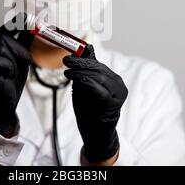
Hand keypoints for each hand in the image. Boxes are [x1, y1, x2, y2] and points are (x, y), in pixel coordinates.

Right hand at [0, 16, 33, 136]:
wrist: (5, 102)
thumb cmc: (11, 79)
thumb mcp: (21, 57)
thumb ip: (24, 41)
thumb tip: (33, 24)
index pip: (4, 28)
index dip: (16, 22)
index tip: (28, 16)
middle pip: (3, 36)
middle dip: (19, 49)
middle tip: (25, 62)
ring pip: (1, 47)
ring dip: (13, 61)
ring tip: (11, 72)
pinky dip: (8, 68)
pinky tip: (5, 76)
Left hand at [63, 45, 127, 162]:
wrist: (95, 135)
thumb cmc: (89, 111)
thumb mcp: (85, 87)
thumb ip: (85, 70)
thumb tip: (86, 48)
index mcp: (113, 80)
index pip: (98, 64)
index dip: (83, 58)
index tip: (69, 55)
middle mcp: (118, 85)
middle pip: (99, 69)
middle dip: (81, 63)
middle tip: (66, 60)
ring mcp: (118, 95)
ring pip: (99, 77)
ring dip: (81, 72)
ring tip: (68, 71)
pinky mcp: (113, 105)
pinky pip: (100, 91)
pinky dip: (88, 83)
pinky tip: (78, 80)